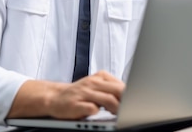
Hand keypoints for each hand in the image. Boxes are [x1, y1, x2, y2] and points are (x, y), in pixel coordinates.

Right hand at [7, 70, 124, 119]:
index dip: (130, 94)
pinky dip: (97, 112)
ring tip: (119, 114)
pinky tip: (99, 114)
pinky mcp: (76, 104)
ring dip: (116, 108)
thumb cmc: (79, 93)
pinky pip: (92, 108)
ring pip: (107, 99)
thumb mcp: (96, 86)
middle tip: (131, 109)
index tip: (136, 101)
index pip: (120, 84)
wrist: (55, 97)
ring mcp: (84, 93)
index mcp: (100, 77)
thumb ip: (111, 88)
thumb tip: (129, 95)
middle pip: (116, 91)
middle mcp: (92, 83)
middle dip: (126, 101)